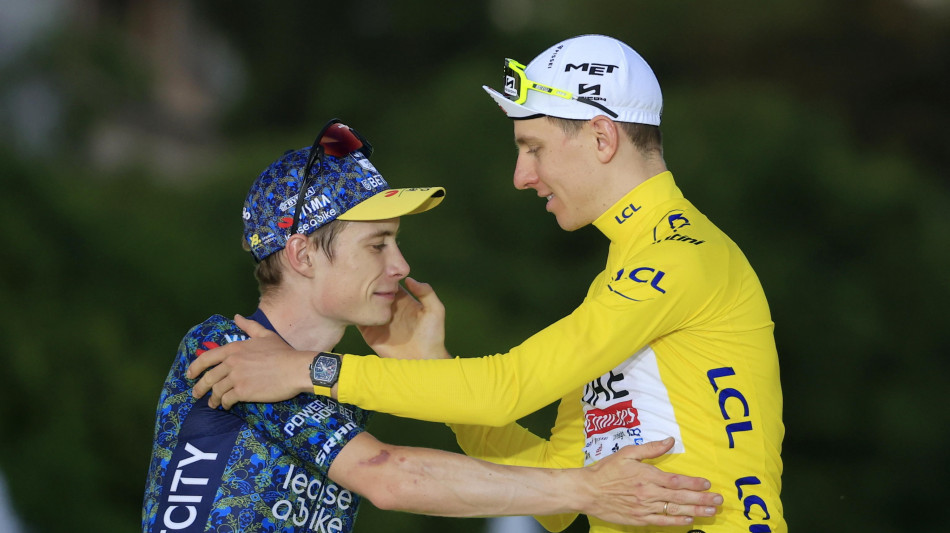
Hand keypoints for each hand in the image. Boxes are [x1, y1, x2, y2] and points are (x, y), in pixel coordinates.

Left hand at [186, 314, 313, 408]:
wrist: (295, 368)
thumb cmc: (282, 352)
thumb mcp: (265, 335)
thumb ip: (249, 326)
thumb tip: (237, 317)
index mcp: (234, 348)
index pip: (207, 358)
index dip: (195, 367)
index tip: (189, 375)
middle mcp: (231, 362)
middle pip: (208, 377)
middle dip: (200, 388)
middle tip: (196, 394)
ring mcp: (236, 378)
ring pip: (216, 390)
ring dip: (213, 399)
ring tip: (213, 404)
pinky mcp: (243, 391)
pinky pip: (227, 399)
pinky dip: (225, 404)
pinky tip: (227, 405)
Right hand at [358, 277, 449, 359]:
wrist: (424, 362)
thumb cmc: (433, 336)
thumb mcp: (435, 310)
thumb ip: (426, 292)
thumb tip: (409, 279)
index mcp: (402, 300)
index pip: (388, 284)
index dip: (382, 275)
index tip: (375, 268)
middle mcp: (388, 308)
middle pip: (373, 292)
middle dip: (366, 284)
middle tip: (359, 278)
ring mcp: (378, 321)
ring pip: (364, 305)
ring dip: (357, 298)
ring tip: (350, 290)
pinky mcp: (370, 334)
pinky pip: (358, 322)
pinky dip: (353, 314)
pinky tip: (350, 307)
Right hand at [580, 438, 721, 525]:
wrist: (587, 491)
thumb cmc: (606, 470)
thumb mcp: (627, 453)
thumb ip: (650, 449)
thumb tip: (670, 441)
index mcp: (646, 476)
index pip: (676, 481)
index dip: (694, 483)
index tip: (708, 484)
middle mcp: (648, 493)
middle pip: (680, 498)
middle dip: (702, 499)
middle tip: (718, 501)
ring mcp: (644, 508)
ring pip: (674, 511)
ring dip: (695, 511)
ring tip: (711, 512)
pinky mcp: (639, 519)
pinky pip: (661, 522)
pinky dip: (676, 522)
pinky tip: (689, 520)